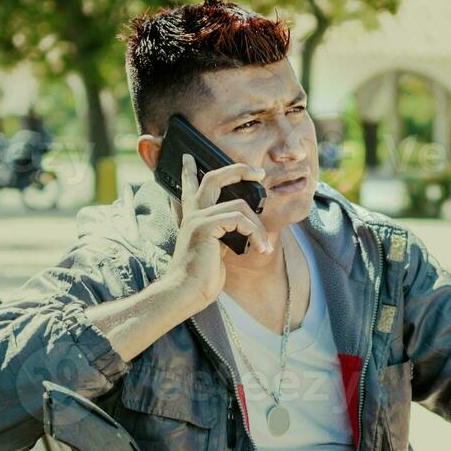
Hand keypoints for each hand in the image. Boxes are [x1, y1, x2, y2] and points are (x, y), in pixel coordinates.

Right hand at [162, 152, 271, 307]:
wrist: (186, 292)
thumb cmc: (202, 278)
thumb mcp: (215, 250)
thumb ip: (224, 234)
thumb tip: (243, 226)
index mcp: (193, 218)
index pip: (189, 188)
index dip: (189, 171)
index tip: (189, 158)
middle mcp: (193, 214)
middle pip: (214, 178)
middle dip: (238, 170)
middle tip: (259, 172)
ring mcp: (198, 218)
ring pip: (239, 205)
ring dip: (258, 226)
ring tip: (264, 246)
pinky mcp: (205, 227)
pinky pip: (240, 219)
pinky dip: (256, 233)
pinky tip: (261, 249)